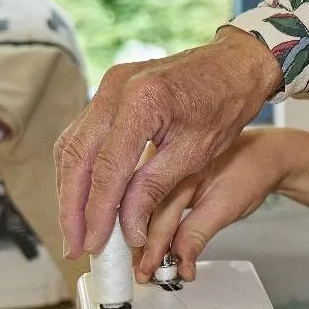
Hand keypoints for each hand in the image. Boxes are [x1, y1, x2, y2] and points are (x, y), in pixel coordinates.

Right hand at [55, 27, 282, 257]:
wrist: (236, 64)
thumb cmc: (226, 102)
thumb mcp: (195, 152)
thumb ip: (154, 188)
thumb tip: (127, 227)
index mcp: (143, 102)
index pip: (107, 169)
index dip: (97, 212)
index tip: (94, 243)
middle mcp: (117, 89)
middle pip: (77, 157)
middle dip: (72, 207)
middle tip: (76, 244)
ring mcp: (110, 85)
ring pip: (72, 146)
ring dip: (71, 189)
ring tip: (77, 228)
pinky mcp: (110, 89)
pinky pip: (83, 133)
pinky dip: (81, 167)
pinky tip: (84, 195)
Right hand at [136, 128, 300, 280]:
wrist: (265, 157)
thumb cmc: (251, 174)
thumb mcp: (226, 207)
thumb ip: (197, 233)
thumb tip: (180, 262)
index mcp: (180, 168)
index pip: (158, 212)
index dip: (151, 243)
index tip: (150, 268)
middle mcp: (169, 169)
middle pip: (147, 214)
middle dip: (142, 246)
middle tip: (143, 274)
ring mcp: (168, 175)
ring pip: (148, 214)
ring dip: (144, 242)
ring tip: (144, 268)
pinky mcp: (170, 184)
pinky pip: (156, 209)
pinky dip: (154, 231)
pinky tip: (153, 250)